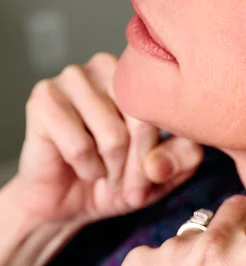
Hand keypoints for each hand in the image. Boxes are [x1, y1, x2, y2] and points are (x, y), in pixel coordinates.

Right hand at [11, 52, 202, 226]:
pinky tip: (80, 167)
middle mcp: (108, 65)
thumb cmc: (118, 178)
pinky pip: (80, 146)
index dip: (162, 153)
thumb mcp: (163, 172)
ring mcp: (73, 77)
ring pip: (112, 135)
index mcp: (141, 71)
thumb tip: (161, 160)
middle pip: (141, 122)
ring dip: (111, 169)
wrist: (67, 200)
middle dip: (137, 166)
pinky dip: (85, 168)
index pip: (167, 110)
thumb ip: (181, 160)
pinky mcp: (43, 99)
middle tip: (128, 185)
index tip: (154, 176)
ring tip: (104, 172)